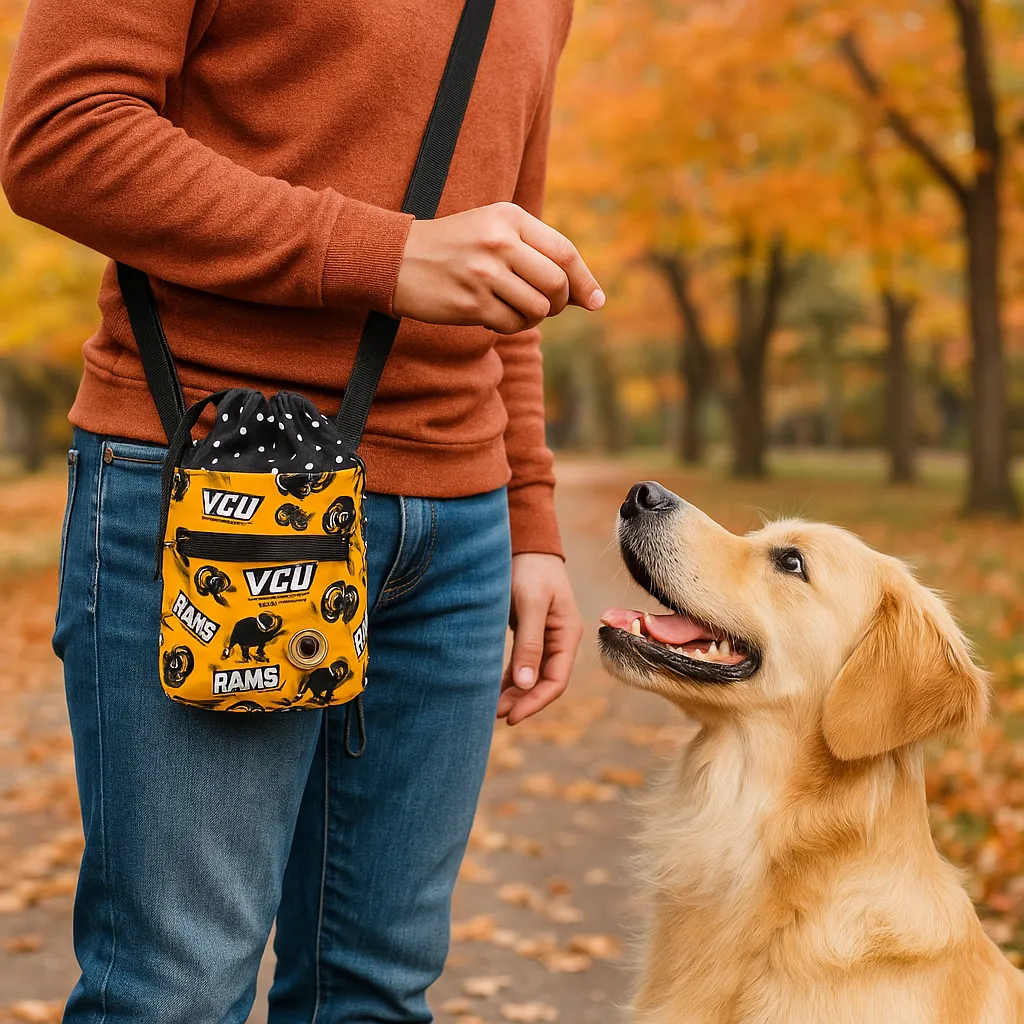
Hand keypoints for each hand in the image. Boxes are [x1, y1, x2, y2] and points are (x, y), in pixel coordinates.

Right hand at [392, 202, 604, 333]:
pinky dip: (511, 326)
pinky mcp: (470, 303)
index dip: (585, 281)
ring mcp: (483, 273)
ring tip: (516, 309)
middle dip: (560, 303)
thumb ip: (541, 255)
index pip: (564, 252)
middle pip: (556, 284)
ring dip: (534, 317)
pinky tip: (495, 316)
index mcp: (509, 217)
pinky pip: (512, 325)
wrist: (396, 259)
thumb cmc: (455, 247)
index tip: (597, 302)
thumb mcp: (496, 233)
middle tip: (547, 306)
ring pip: (538, 309)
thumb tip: (592, 297)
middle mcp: (499, 242)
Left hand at [498, 553, 583, 725]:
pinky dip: (509, 678)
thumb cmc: (530, 569)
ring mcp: (544, 638)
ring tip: (489, 707)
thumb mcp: (531, 604)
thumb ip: (529, 643)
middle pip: (543, 682)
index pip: (556, 680)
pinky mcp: (529, 633)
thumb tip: (524, 685)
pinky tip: (492, 688)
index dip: (534, 702)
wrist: (525, 543)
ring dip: (514, 693)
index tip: (511, 717)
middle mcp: (559, 640)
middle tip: (493, 716)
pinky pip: (521, 663)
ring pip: (531, 676)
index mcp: (567, 635)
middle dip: (521, 701)